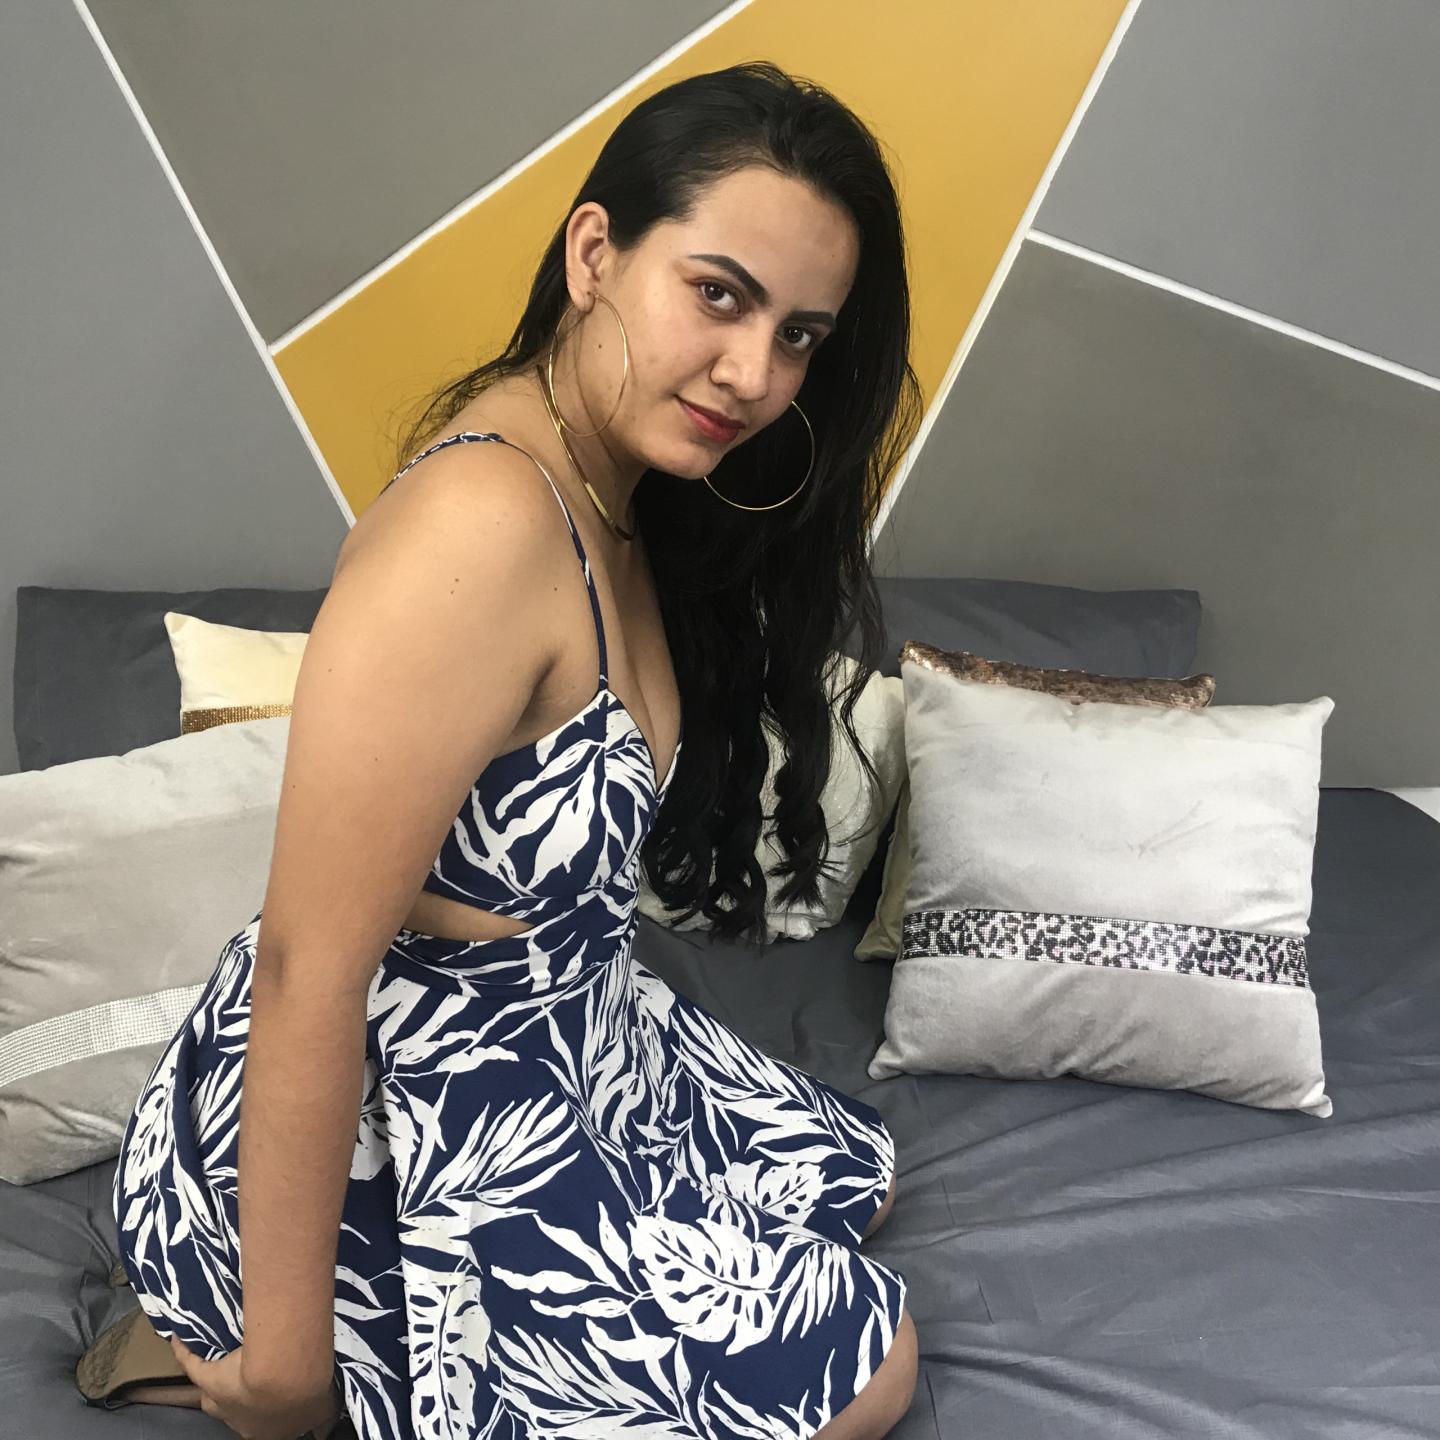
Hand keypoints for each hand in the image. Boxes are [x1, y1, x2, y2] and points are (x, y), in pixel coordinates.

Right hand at [168, 1333, 338, 1439]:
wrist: (288, 1379)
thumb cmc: (312, 1390)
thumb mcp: (329, 1401)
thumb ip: (331, 1404)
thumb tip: (339, 1406)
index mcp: (269, 1429)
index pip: (264, 1421)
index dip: (268, 1403)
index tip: (277, 1383)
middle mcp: (242, 1421)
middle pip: (236, 1409)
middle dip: (241, 1393)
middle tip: (250, 1370)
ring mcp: (222, 1403)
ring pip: (215, 1389)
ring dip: (216, 1376)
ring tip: (221, 1356)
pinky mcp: (208, 1381)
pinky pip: (193, 1366)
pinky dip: (187, 1353)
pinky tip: (182, 1339)